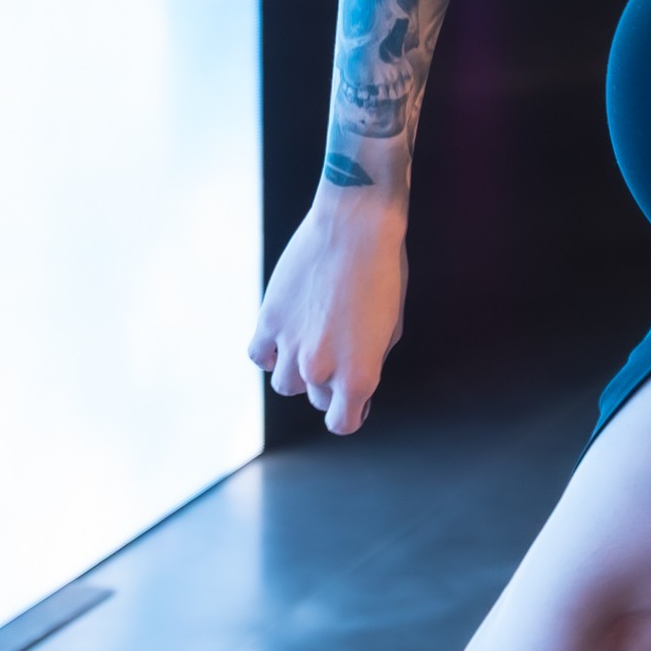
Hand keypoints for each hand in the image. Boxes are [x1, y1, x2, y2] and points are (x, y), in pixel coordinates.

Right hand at [249, 185, 409, 432]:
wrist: (356, 226)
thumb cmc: (384, 274)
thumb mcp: (391, 328)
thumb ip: (369, 365)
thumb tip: (352, 390)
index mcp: (359, 377)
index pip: (341, 423)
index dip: (348, 412)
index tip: (351, 398)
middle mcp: (321, 369)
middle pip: (316, 397)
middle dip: (329, 381)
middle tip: (340, 345)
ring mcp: (291, 347)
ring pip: (285, 383)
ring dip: (298, 368)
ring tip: (314, 336)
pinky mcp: (269, 321)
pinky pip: (259, 356)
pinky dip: (270, 350)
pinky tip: (285, 333)